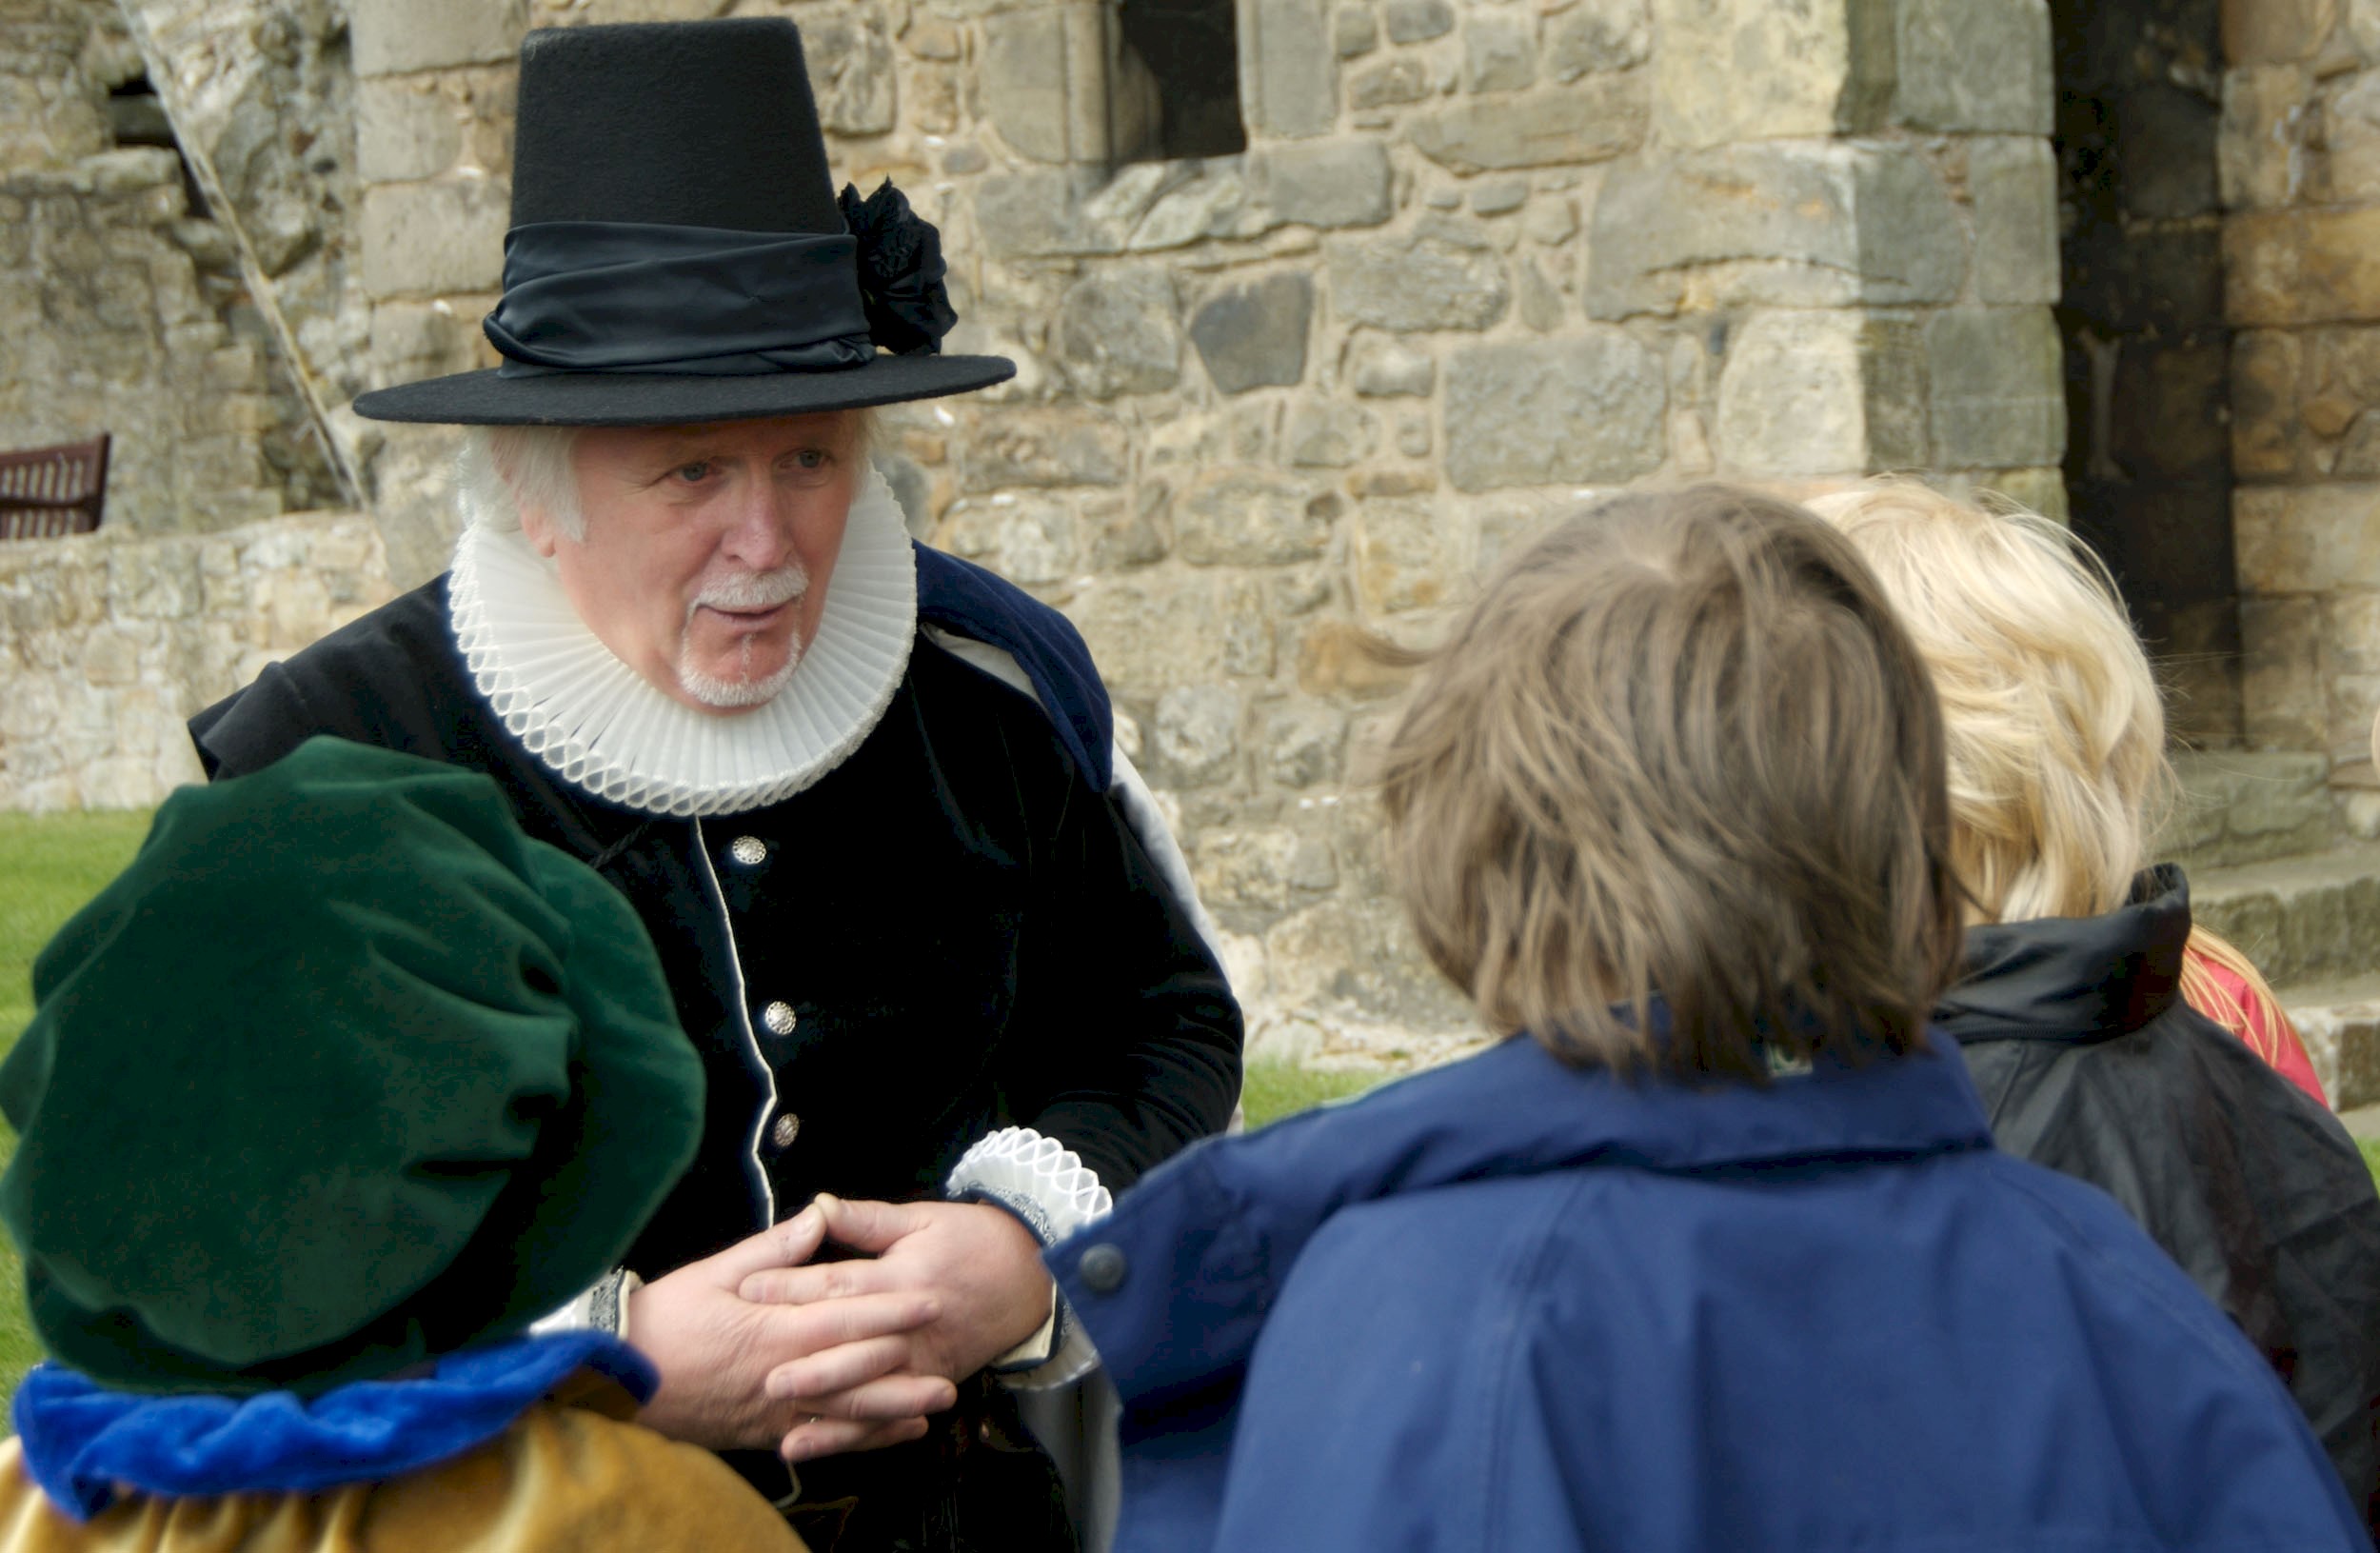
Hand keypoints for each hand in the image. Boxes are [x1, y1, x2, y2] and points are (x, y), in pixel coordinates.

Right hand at [626, 1203, 955, 1452]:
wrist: (616, 1375)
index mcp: (773, 1328)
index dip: (891, 1309)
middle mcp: (781, 1373)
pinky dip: (859, 1437)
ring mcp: (773, 1409)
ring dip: (893, 1408)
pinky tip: (890, 1433)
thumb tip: (818, 1217)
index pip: (845, 1316)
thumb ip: (773, 1249)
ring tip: (935, 1405)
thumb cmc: (663, 1317)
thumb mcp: (715, 1271)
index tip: (930, 1300)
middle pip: (856, 1371)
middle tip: (951, 1363)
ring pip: (844, 1412)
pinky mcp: (762, 1433)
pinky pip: (820, 1437)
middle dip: (906, 1367)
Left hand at [739, 1194, 1054, 1462]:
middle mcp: (911, 1326)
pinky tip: (821, 1445)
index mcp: (903, 1277)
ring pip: (871, 1392)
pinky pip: (889, 1415)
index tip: (748, 1290)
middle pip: (853, 1348)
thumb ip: (866, 1220)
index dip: (793, 1286)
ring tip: (786, 1426)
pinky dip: (856, 1435)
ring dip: (830, 1413)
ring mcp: (923, 1361)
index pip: (839, 1284)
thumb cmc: (971, 1240)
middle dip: (808, 1364)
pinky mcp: (929, 1382)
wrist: (1032, 1276)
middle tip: (763, 1376)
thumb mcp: (921, 1219)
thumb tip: (817, 1206)